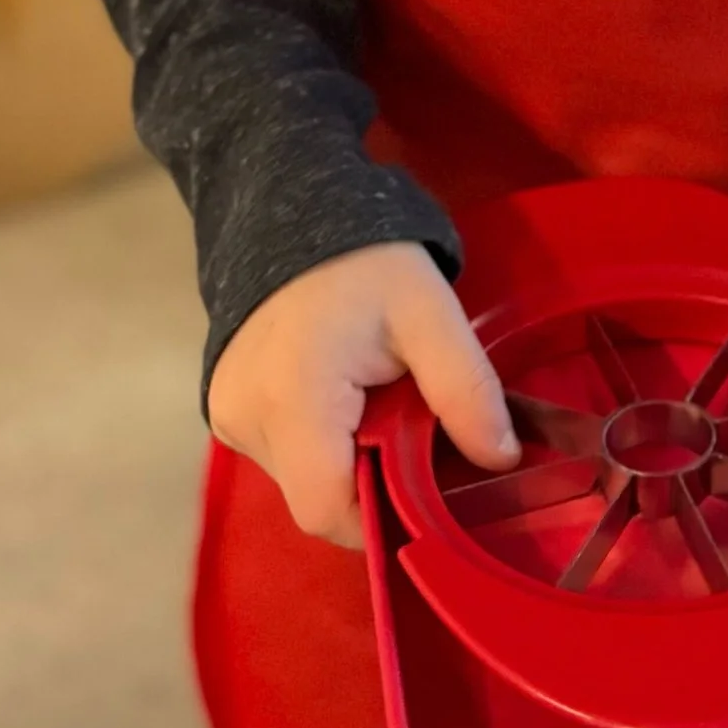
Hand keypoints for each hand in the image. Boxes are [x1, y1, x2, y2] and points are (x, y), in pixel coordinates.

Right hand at [208, 240, 517, 549]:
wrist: (294, 208)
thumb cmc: (365, 261)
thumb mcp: (430, 315)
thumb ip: (466, 390)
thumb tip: (501, 461)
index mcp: (293, 403)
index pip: (329, 512)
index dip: (383, 519)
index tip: (428, 493)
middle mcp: (246, 422)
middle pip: (316, 499)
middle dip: (373, 484)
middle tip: (414, 435)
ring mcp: (228, 417)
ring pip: (299, 480)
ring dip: (346, 461)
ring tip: (379, 405)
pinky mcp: (226, 409)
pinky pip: (282, 454)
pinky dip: (321, 442)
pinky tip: (346, 399)